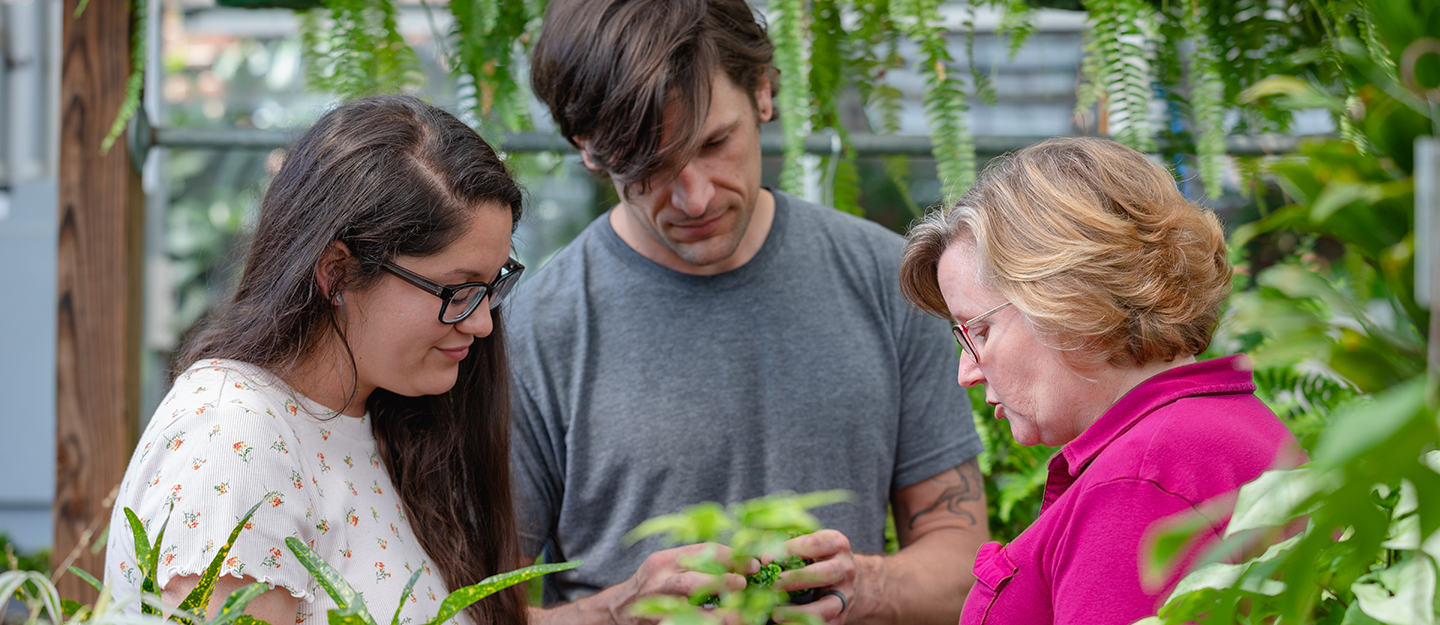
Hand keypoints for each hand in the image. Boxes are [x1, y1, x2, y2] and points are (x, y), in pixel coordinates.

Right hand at [618, 543, 755, 622]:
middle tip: (743, 584)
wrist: (619, 608)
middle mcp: (659, 581)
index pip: (701, 552)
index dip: (731, 557)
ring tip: (738, 615)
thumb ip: (696, 562)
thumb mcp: (668, 565)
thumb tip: (740, 564)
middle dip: (721, 582)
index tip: (753, 564)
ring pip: (687, 609)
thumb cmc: (653, 583)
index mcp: (665, 560)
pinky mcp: (659, 624)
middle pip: (691, 581)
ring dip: (716, 614)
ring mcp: (657, 606)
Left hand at [772, 530, 856, 624]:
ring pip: (828, 605)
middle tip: (773, 584)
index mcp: (836, 543)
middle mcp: (845, 567)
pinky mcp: (843, 613)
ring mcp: (846, 593)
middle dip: (797, 579)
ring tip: (776, 614)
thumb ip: (786, 542)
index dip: (789, 550)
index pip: (814, 544)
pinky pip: (828, 624)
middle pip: (826, 573)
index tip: (766, 558)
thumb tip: (760, 549)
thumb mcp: (808, 542)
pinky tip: (788, 624)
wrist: (845, 577)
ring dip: (801, 611)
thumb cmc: (818, 555)